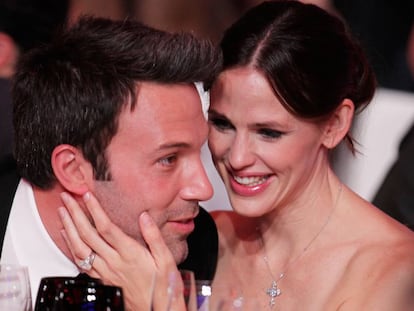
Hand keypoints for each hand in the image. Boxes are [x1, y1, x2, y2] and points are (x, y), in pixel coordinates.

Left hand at [58, 192, 185, 310]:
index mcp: (130, 254)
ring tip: (62, 212)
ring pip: (80, 248)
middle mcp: (114, 262)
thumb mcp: (166, 260)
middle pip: (89, 235)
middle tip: (67, 197)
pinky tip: (68, 236)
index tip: (88, 195)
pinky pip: (81, 262)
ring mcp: (106, 272)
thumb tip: (144, 216)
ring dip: (69, 228)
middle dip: (75, 214)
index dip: (95, 210)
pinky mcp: (103, 279)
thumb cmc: (163, 286)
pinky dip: (71, 247)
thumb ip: (154, 237)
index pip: (107, 228)